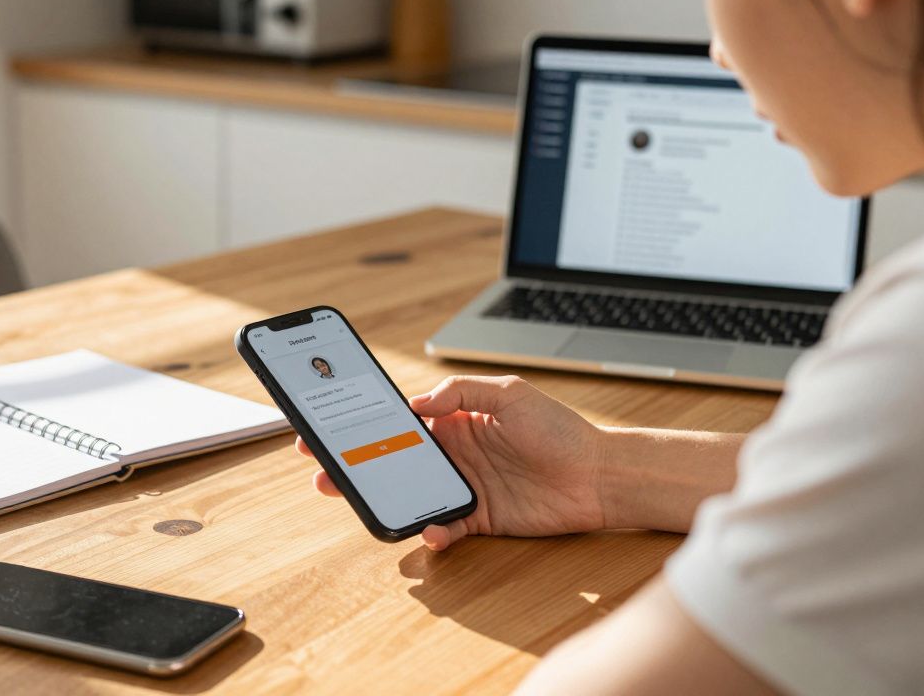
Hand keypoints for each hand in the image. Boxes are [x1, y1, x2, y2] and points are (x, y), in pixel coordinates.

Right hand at [296, 375, 607, 550]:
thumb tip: (416, 403)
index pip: (398, 420)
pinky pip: (444, 526)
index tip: (329, 429)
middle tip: (324, 474)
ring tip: (362, 504)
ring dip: (384, 500)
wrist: (600, 476)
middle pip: (393, 460)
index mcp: (453, 418)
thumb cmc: (559, 428)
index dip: (362, 425)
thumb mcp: (509, 394)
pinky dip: (432, 531)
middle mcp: (453, 452)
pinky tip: (429, 529)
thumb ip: (459, 393)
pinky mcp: (478, 518)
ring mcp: (463, 486)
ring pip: (411, 494)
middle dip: (356, 467)